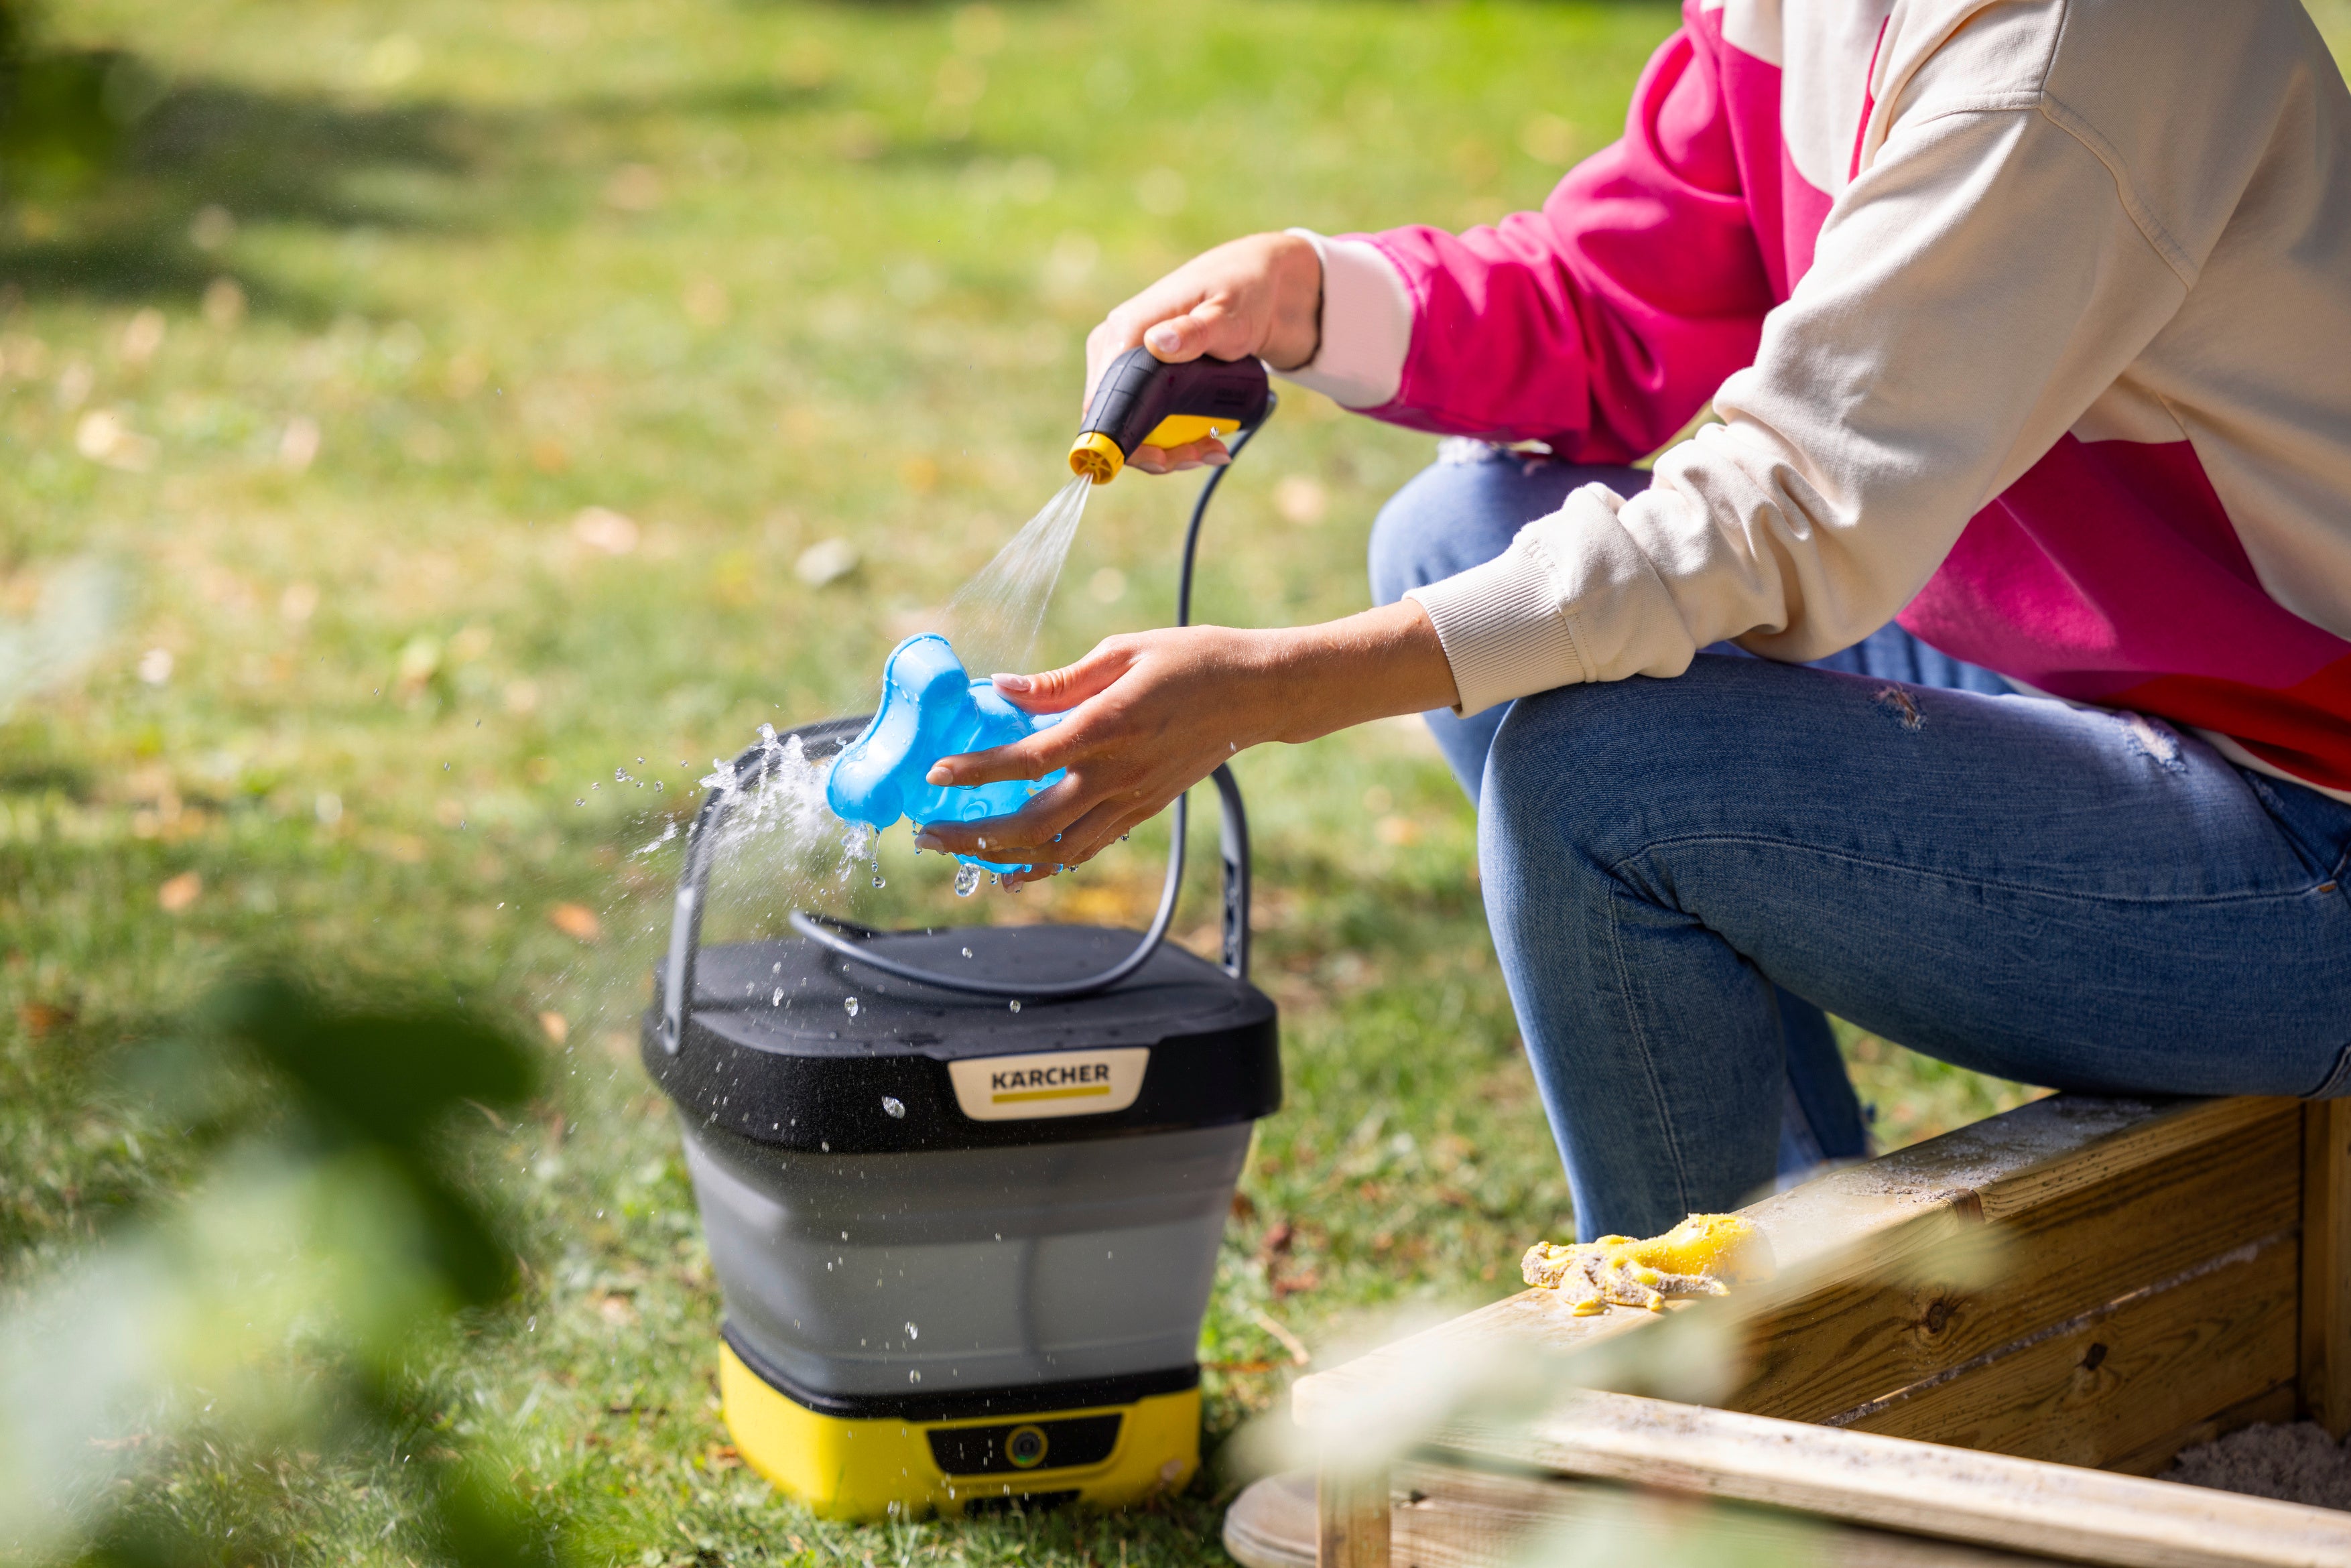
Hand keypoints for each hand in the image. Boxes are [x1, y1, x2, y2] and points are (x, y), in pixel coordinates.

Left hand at [913, 602, 1457, 885]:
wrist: (1259, 694)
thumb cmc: (1193, 660)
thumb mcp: (1123, 651)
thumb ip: (1059, 680)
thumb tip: (1002, 687)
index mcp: (1106, 726)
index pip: (1027, 759)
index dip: (976, 771)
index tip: (936, 774)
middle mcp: (1116, 773)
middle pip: (1031, 822)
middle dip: (972, 834)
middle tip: (928, 833)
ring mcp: (1132, 800)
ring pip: (1057, 850)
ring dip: (1002, 857)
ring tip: (961, 852)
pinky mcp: (1144, 811)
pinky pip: (1087, 849)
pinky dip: (1047, 863)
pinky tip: (1014, 868)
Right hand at [1083, 232, 1322, 475]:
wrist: (1260, 289)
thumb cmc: (1242, 292)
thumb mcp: (1226, 314)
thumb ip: (1195, 331)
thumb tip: (1156, 344)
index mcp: (1125, 329)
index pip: (1103, 397)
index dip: (1122, 437)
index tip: (1160, 459)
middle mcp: (1117, 349)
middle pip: (1115, 419)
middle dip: (1153, 451)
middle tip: (1198, 456)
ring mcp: (1131, 366)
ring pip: (1134, 427)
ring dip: (1170, 451)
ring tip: (1214, 449)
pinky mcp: (1148, 380)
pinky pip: (1149, 422)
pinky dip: (1176, 441)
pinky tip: (1210, 443)